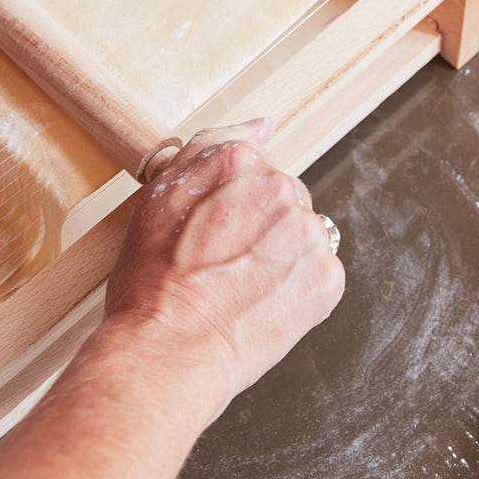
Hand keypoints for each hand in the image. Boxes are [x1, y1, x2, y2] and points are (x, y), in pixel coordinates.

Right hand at [104, 119, 345, 417]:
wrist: (166, 354)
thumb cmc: (152, 284)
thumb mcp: (159, 197)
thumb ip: (210, 145)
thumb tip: (264, 124)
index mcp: (237, 162)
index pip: (252, 168)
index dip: (228, 206)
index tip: (211, 234)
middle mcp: (280, 189)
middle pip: (281, 199)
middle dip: (259, 227)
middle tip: (219, 266)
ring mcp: (308, 234)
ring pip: (301, 235)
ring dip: (279, 257)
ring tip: (238, 289)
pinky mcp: (326, 279)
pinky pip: (318, 274)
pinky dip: (296, 290)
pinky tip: (260, 305)